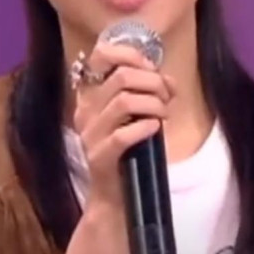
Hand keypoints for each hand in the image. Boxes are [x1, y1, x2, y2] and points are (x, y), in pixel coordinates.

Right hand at [73, 41, 175, 211]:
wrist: (117, 198)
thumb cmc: (130, 153)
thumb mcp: (138, 115)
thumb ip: (149, 92)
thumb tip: (168, 79)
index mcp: (91, 94)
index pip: (100, 55)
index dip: (131, 55)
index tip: (151, 69)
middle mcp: (85, 110)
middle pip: (121, 76)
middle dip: (153, 82)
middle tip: (166, 97)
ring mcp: (89, 133)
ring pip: (123, 101)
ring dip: (153, 104)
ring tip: (164, 114)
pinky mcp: (98, 156)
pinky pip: (123, 134)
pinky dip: (146, 127)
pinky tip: (155, 129)